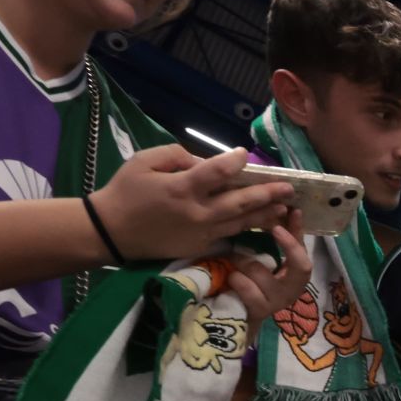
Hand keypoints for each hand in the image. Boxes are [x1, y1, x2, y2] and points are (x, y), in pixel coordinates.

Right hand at [93, 145, 295, 261]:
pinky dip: (248, 231)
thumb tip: (202, 161)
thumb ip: (176, 155)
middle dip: (268, 194)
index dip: (234, 162)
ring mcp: (201, 233)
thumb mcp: (143, 161)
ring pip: (241, 222)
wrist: (111, 232)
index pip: (216, 172)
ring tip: (286, 207)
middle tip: (290, 188)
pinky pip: (230, 237)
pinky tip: (264, 226)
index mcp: (182, 188)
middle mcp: (197, 212)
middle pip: (240, 202)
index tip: (244, 154)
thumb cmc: (125, 192)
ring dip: (266, 214)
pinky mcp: (201, 247)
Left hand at [228, 212, 311, 331]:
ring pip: (260, 271)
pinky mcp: (259, 311)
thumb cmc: (258, 279)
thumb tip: (293, 208)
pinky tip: (230, 276)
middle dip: (288, 246)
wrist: (240, 311)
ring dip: (242, 260)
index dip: (298, 236)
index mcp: (298, 276)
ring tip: (232, 257)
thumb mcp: (273, 255)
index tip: (292, 212)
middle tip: (273, 228)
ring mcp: (276, 303)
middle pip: (302, 267)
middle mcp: (292, 291)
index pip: (306, 255)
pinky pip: (245, 286)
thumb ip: (287, 236)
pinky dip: (235, 277)